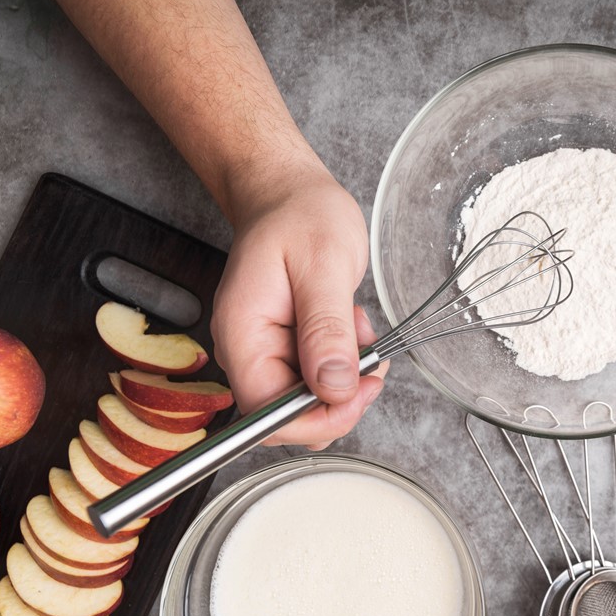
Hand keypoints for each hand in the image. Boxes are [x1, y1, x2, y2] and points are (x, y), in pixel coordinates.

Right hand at [212, 170, 386, 448]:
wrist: (292, 195)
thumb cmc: (302, 216)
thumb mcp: (324, 266)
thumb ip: (327, 329)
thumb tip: (333, 388)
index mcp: (242, 334)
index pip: (265, 414)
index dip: (313, 420)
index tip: (357, 394)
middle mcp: (247, 352)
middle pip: (289, 416)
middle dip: (339, 399)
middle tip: (373, 362)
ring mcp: (266, 352)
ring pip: (310, 401)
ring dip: (347, 379)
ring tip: (361, 331)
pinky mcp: (287, 349)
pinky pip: (319, 379)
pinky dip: (346, 363)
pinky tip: (352, 327)